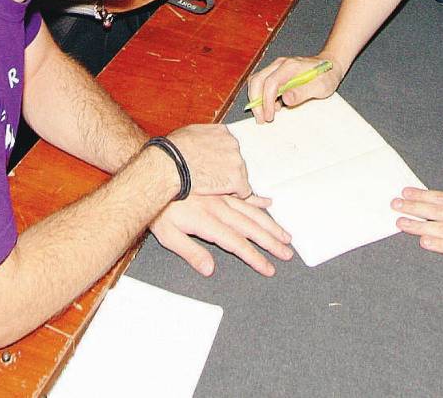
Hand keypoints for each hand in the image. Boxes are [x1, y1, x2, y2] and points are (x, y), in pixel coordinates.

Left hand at [150, 194, 292, 276]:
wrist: (155, 174)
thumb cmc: (158, 208)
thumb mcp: (168, 235)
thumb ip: (190, 252)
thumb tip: (209, 269)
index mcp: (209, 222)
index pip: (237, 244)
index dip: (255, 258)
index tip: (269, 268)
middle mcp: (219, 208)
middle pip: (251, 228)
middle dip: (271, 242)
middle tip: (287, 253)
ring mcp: (221, 196)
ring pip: (251, 211)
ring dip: (269, 224)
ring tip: (285, 235)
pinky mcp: (218, 186)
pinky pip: (242, 194)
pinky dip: (256, 199)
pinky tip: (268, 204)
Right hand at [165, 122, 251, 196]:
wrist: (170, 166)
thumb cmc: (173, 151)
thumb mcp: (189, 134)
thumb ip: (204, 137)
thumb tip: (203, 143)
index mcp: (222, 132)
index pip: (231, 146)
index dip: (222, 158)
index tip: (216, 163)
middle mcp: (233, 144)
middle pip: (237, 161)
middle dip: (227, 170)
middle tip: (212, 176)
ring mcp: (237, 162)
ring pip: (241, 176)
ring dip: (229, 182)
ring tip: (212, 185)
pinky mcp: (238, 180)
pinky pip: (243, 191)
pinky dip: (234, 195)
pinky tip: (219, 193)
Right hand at [245, 53, 340, 123]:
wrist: (331, 65)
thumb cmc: (327, 75)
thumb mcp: (320, 86)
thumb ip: (302, 92)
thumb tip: (286, 99)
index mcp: (290, 66)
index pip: (270, 83)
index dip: (267, 101)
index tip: (269, 115)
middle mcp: (280, 64)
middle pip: (257, 80)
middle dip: (255, 101)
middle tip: (261, 118)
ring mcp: (277, 67)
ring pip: (257, 81)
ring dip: (256, 99)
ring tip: (264, 115)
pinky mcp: (276, 72)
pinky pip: (262, 83)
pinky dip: (261, 96)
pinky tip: (272, 107)